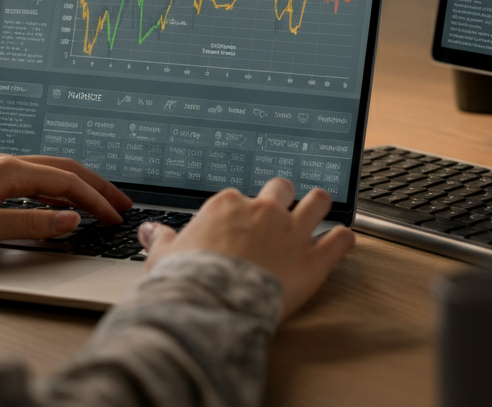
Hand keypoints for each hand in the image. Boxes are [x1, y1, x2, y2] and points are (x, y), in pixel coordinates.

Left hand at [0, 154, 132, 250]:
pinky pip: (37, 183)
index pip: (68, 182)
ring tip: (100, 204)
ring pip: (53, 175)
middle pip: (67, 170)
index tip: (113, 216)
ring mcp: (1, 172)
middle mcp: (10, 165)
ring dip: (81, 188)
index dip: (95, 200)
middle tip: (122, 203)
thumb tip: (71, 221)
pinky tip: (61, 207)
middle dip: (98, 186)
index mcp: (12, 170)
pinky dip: (58, 194)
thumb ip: (31, 224)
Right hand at [138, 177, 354, 317]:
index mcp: (229, 206)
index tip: (241, 222)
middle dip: (284, 197)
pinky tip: (342, 241)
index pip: (241, 197)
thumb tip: (148, 231)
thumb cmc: (188, 281)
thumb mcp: (165, 257)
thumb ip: (161, 239)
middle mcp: (264, 211)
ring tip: (318, 211)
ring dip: (319, 206)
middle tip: (282, 211)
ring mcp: (292, 232)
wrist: (212, 304)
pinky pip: (341, 239)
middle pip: (283, 187)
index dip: (242, 210)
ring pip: (318, 200)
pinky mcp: (314, 259)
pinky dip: (343, 239)